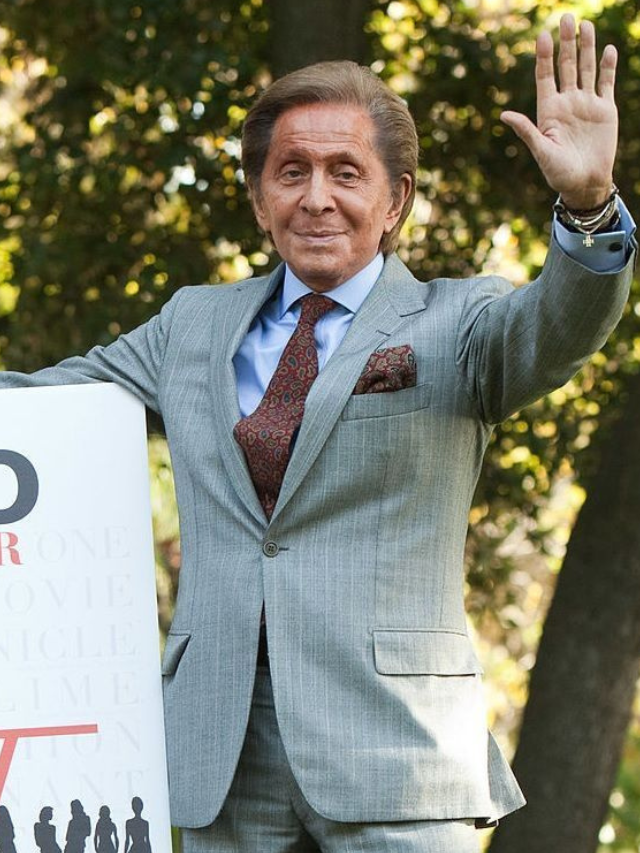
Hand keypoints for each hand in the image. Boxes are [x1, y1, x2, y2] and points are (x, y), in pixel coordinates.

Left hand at [501, 14, 617, 209]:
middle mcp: (567, 102)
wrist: (585, 183)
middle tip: (566, 17)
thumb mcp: (541, 152)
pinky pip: (606, 83)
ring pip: (586, 69)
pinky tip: (606, 49)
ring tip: (586, 25)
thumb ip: (526, 131)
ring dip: (586, 48)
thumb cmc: (559, 173)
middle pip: (566, 66)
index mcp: (549, 110)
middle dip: (567, 42)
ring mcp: (586, 104)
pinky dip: (607, 66)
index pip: (545, 76)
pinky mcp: (604, 110)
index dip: (544, 56)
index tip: (543, 35)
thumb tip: (503, 115)